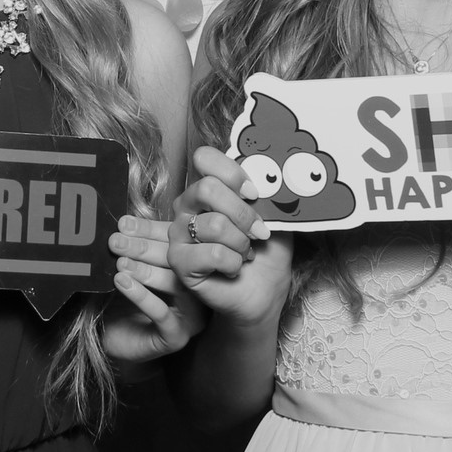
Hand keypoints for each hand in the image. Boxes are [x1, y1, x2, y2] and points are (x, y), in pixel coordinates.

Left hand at [102, 216, 208, 363]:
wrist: (115, 342)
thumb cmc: (121, 301)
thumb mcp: (127, 269)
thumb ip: (132, 248)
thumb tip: (121, 221)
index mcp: (191, 268)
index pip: (173, 244)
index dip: (147, 231)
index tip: (123, 223)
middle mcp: (198, 290)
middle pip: (176, 262)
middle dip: (143, 248)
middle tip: (117, 239)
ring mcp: (191, 315)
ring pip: (175, 286)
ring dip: (144, 271)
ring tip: (120, 262)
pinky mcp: (177, 337)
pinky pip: (163, 314)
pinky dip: (142, 296)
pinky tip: (122, 282)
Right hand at [167, 147, 294, 328]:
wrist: (264, 292)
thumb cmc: (266, 252)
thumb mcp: (273, 214)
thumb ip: (268, 190)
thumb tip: (271, 173)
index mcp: (207, 188)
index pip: (204, 158)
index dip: (233, 173)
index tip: (255, 194)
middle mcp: (186, 207)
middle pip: (207, 188)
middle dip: (243, 214)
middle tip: (258, 233)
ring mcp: (179, 234)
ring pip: (215, 224)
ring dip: (242, 244)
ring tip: (245, 255)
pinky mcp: (178, 262)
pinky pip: (212, 253)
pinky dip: (234, 263)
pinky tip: (233, 269)